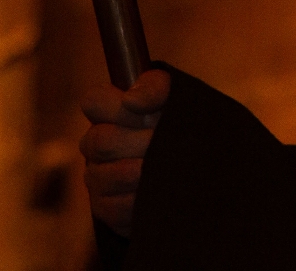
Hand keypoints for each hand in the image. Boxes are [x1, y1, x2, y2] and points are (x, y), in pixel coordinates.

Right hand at [80, 68, 170, 236]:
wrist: (201, 171)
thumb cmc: (181, 128)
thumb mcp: (175, 99)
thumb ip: (155, 87)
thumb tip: (131, 100)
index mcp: (108, 113)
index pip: (93, 101)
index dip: (118, 106)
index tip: (149, 114)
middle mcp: (95, 144)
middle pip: (100, 141)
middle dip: (139, 142)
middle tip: (163, 144)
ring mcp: (96, 176)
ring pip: (104, 176)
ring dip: (141, 172)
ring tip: (166, 168)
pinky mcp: (105, 208)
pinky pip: (113, 207)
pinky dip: (140, 200)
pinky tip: (159, 193)